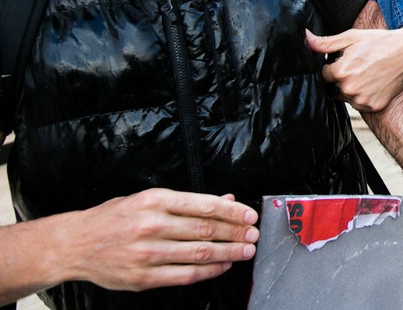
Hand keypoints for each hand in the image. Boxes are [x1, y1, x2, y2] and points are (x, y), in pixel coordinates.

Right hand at [61, 189, 257, 291]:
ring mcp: (147, 253)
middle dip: (236, 233)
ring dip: (229, 253)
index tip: (249, 215)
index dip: (233, 212)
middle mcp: (152, 225)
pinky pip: (185, 275)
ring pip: (200, 253)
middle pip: (206, 230)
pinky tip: (223, 266)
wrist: (74, 244)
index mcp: (155, 200)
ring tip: (246, 251)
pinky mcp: (143, 277)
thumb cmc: (114, 218)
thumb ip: (188, 202)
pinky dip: (209, 272)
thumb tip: (225, 200)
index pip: (205, 205)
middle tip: (254, 235)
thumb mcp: (148, 199)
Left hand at [306, 27, 402, 110]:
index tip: (348, 59)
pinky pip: (360, 103)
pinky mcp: (373, 106)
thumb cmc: (379, 42)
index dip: (335, 66)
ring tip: (368, 73)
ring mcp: (362, 99)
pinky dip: (365, 95)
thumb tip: (306, 38)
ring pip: (347, 96)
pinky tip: (374, 83)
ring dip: (353, 87)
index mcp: (341, 71)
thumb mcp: (351, 37)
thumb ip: (326, 43)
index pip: (325, 74)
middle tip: (360, 65)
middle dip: (343, 77)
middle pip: (336, 86)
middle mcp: (350, 88)